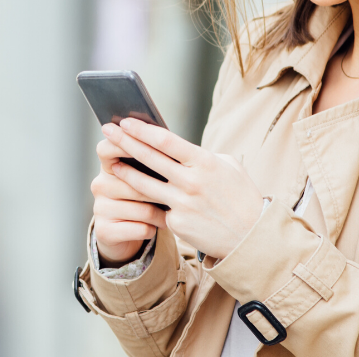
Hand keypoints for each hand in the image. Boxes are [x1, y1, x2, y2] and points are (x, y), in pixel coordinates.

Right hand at [90, 136, 167, 265]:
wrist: (125, 235)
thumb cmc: (140, 200)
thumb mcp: (141, 178)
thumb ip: (149, 162)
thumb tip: (173, 149)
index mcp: (108, 167)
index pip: (106, 149)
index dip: (122, 143)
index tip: (145, 145)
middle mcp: (100, 185)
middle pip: (135, 182)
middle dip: (161, 190)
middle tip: (179, 193)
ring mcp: (100, 208)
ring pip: (143, 209)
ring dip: (162, 214)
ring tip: (170, 213)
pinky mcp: (105, 231)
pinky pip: (141, 228)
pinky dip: (154, 229)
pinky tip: (156, 227)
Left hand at [102, 118, 263, 259]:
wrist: (251, 238)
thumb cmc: (241, 197)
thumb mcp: (229, 168)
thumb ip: (203, 157)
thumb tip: (178, 149)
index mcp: (205, 163)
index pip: (167, 141)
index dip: (143, 130)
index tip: (126, 121)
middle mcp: (192, 182)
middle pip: (150, 158)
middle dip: (125, 142)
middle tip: (107, 130)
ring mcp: (183, 204)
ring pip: (144, 185)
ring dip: (125, 172)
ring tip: (111, 162)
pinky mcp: (177, 224)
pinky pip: (157, 208)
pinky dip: (145, 201)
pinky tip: (131, 194)